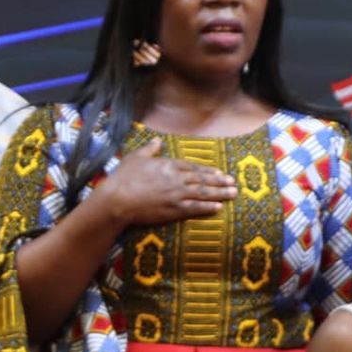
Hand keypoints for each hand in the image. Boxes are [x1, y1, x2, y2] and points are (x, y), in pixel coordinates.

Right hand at [101, 138, 236, 225]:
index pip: (193, 167)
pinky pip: (195, 208)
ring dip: (219, 194)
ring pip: (203, 194)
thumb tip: (158, 141)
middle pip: (202, 180)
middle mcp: (176, 179)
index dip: (207, 170)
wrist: (117, 200)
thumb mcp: (135, 158)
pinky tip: (218, 208)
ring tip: (232, 194)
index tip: (219, 172)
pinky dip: (207, 208)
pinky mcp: (173, 210)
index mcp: (168, 165)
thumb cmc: (123, 178)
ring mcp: (177, 195)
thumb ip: (150, 149)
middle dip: (220, 182)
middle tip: (233, 183)